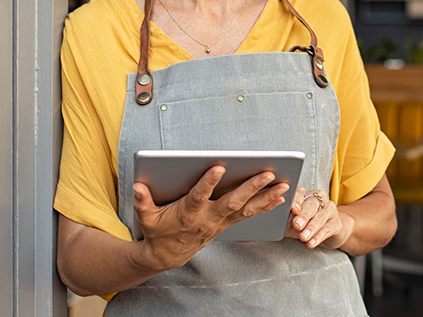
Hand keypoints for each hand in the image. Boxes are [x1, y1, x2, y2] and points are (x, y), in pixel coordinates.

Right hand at [132, 166, 288, 270]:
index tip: (219, 167)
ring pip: (247, 208)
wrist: (168, 255)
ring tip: (284, 185)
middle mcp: (208, 218)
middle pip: (232, 201)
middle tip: (268, 173)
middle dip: (251, 187)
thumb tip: (138, 187)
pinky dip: (265, 206)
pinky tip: (280, 196)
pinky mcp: (227, 223)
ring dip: (266, 197)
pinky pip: (250, 215)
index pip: (199, 196)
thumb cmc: (158, 231)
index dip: (208, 183)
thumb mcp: (146, 217)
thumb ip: (142, 202)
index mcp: (188, 213)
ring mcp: (220, 222)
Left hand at [286, 187, 353, 249]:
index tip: (292, 210)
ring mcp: (330, 209)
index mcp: (305, 194)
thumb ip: (285, 219)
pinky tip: (311, 243)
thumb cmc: (305, 224)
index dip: (296, 202)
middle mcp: (319, 198)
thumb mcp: (292, 221)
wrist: (328, 230)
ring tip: (303, 237)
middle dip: (304, 216)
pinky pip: (327, 229)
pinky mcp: (337, 222)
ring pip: (320, 217)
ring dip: (311, 228)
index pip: (299, 195)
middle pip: (311, 205)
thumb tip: (272, 221)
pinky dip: (318, 237)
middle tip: (297, 225)